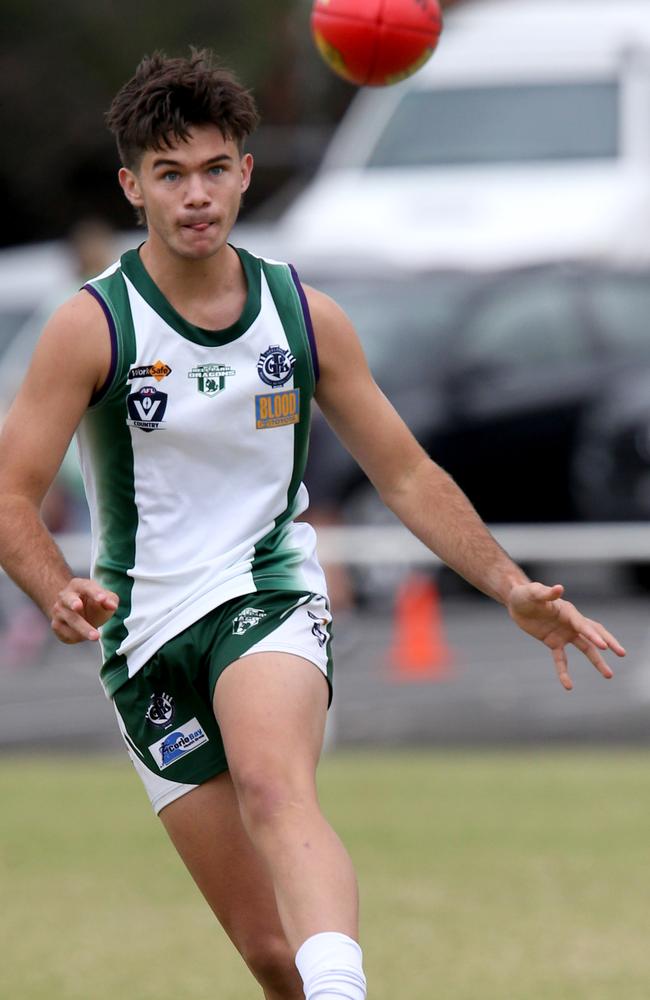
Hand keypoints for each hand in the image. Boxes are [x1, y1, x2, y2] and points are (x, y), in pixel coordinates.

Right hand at [50, 578, 118, 643]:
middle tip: (78, 606)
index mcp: (78, 585)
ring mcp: (59, 611)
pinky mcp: (56, 625)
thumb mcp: (105, 599)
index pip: (86, 586)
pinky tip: (84, 637)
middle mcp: (65, 596)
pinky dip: (77, 636)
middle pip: (69, 599)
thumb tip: (112, 606)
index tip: (103, 599)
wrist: (76, 613)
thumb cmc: (92, 603)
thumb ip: (110, 600)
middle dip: (73, 603)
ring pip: (70, 619)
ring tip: (96, 636)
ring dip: (83, 629)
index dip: (95, 592)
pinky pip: (66, 632)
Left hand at [507, 582, 625, 690]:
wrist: (516, 602)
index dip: (592, 635)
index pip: (583, 625)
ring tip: (609, 675)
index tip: (603, 646)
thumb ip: (546, 593)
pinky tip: (568, 686)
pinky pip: (561, 660)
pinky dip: (564, 672)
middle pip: (593, 634)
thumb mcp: (533, 592)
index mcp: (568, 611)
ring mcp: (564, 634)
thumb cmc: (526, 594)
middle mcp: (571, 623)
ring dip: (596, 661)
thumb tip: (560, 588)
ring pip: (585, 648)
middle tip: (622, 653)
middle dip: (607, 643)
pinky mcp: (554, 642)